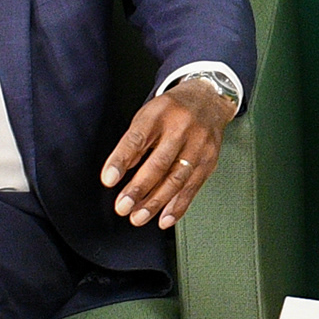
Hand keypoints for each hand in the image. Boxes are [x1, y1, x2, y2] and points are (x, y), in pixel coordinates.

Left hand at [102, 80, 236, 227]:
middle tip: (122, 207)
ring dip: (156, 202)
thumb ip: (134, 142)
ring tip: (138, 217)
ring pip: (176, 179)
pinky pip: (192, 187)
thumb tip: (119, 171)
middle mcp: (182, 128)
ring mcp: (199, 145)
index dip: (121, 160)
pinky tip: (164, 218)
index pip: (137, 139)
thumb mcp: (148, 116)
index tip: (108, 180)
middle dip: (139, 188)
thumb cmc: (172, 111)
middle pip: (159, 163)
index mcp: (160, 113)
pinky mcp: (209, 161)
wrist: (208, 99)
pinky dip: (178, 206)